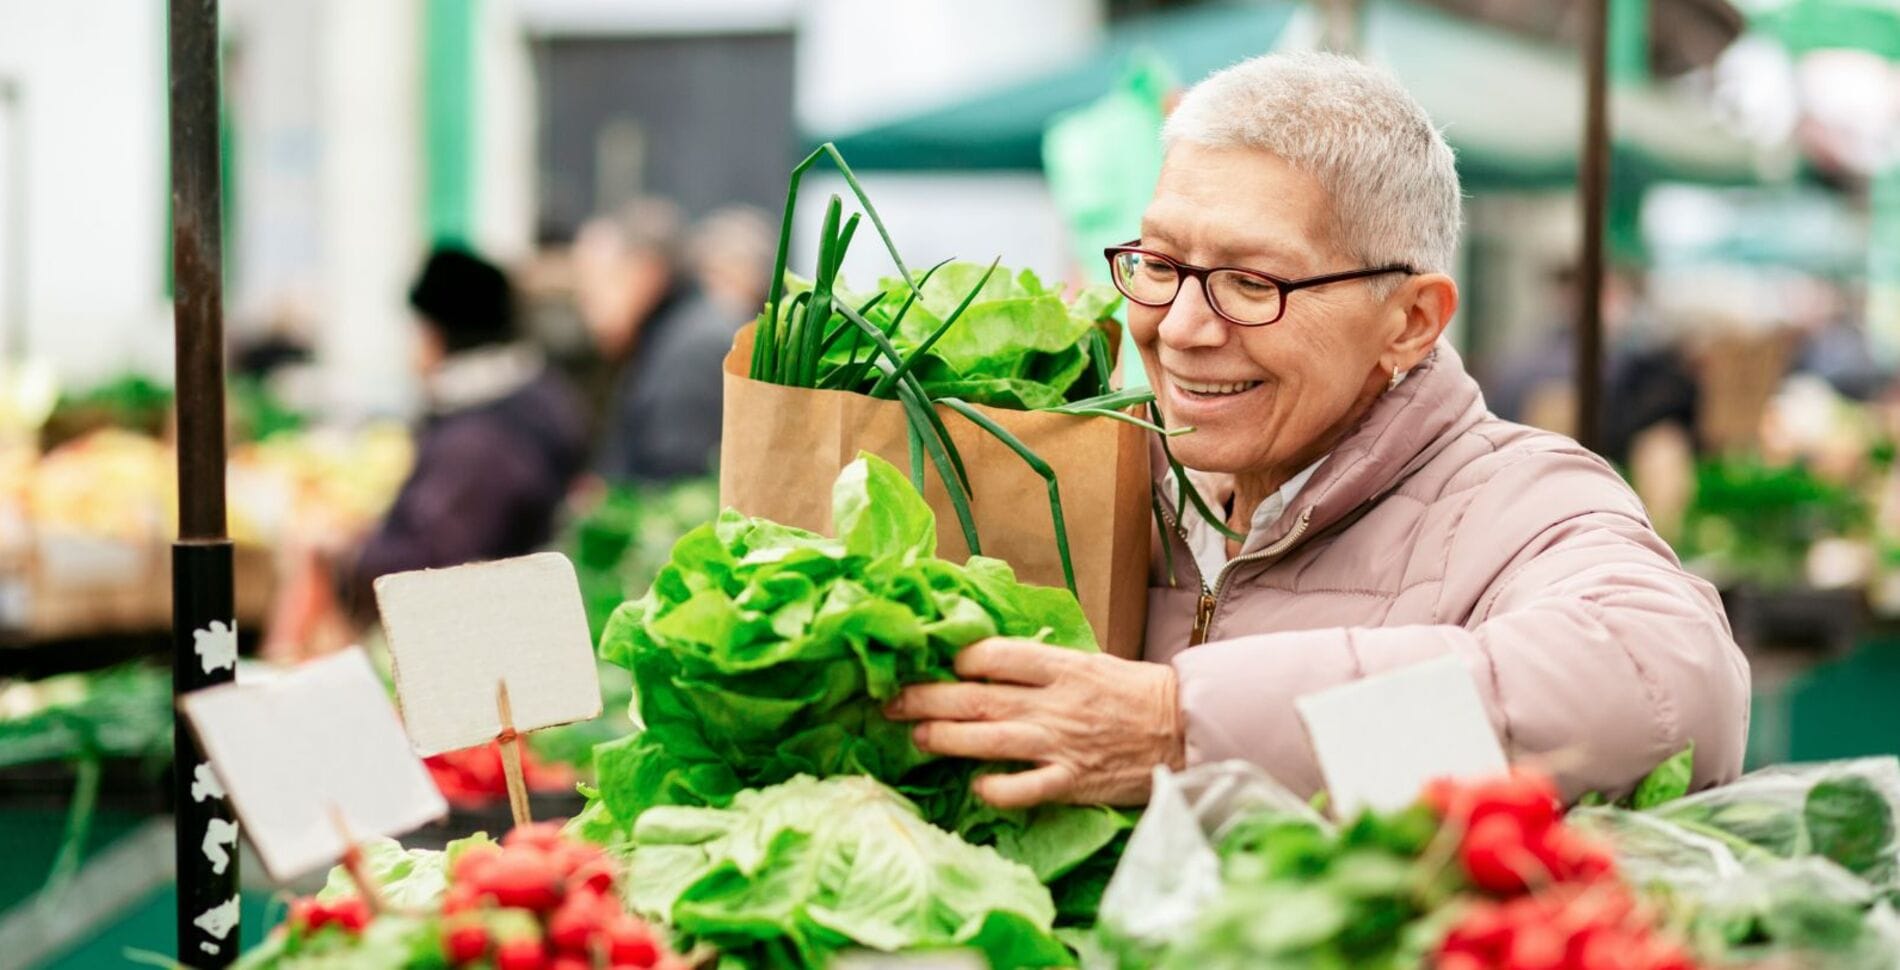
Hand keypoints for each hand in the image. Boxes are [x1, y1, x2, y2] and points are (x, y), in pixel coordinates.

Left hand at [884, 638, 1185, 807]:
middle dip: (925, 699)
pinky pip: (1023, 789)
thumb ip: (1040, 664)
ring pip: (989, 741)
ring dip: (945, 739)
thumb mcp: (1087, 662)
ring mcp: (1061, 743)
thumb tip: (986, 660)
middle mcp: (1054, 703)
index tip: (930, 664)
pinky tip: (976, 786)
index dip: (954, 659)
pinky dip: (995, 788)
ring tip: (915, 737)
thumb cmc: (1134, 692)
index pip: (992, 656)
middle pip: (976, 698)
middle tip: (890, 701)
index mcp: (1060, 666)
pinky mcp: (1072, 781)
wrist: (1184, 728)